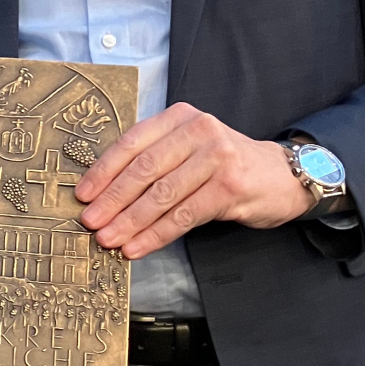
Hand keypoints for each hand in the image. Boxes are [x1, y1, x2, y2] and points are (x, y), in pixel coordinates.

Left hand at [74, 103, 314, 257]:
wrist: (282, 175)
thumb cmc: (225, 164)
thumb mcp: (189, 148)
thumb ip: (154, 159)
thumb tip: (104, 193)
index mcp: (180, 117)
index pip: (132, 143)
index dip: (103, 171)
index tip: (82, 195)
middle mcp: (198, 131)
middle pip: (144, 169)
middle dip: (112, 200)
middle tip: (90, 223)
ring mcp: (217, 157)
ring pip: (162, 195)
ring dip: (130, 222)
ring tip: (109, 240)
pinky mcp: (229, 187)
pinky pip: (183, 216)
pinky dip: (156, 235)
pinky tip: (138, 248)